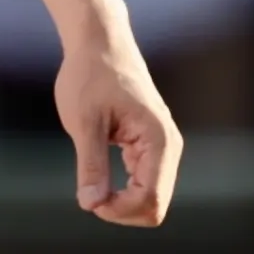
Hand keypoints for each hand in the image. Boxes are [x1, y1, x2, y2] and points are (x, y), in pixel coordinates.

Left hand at [55, 29, 181, 225]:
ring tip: (92, 179)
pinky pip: (143, 182)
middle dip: (122, 209)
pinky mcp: (150, 145)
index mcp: (160, 140)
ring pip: (150, 196)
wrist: (99, 42)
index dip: (118, 211)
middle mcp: (169, 146)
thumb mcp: (84, 121)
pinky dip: (122, 188)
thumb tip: (92, 206)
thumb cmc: (90, 75)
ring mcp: (162, 146)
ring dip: (121, 199)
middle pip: (155, 205)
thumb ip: (91, 165)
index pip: (150, 201)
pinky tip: (99, 171)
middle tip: (88, 191)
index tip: (88, 197)